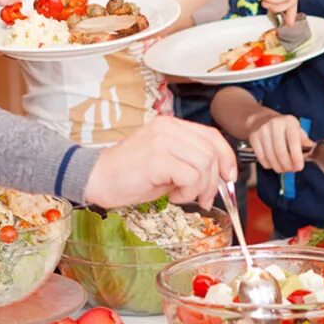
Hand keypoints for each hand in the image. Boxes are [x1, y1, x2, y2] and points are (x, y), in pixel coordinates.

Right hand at [83, 117, 237, 207]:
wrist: (94, 178)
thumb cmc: (128, 174)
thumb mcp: (164, 162)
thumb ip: (187, 161)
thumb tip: (216, 176)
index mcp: (170, 126)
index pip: (211, 135)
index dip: (226, 156)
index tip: (228, 176)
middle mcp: (168, 128)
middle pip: (211, 151)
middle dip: (213, 180)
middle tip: (202, 198)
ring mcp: (162, 141)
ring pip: (204, 163)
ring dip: (199, 188)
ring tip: (183, 197)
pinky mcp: (157, 158)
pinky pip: (190, 176)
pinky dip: (187, 192)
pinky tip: (172, 196)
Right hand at [245, 109, 308, 173]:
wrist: (261, 119)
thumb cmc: (283, 127)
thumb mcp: (296, 129)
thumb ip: (304, 141)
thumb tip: (312, 150)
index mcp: (289, 122)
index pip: (293, 141)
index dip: (296, 156)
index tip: (299, 167)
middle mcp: (275, 124)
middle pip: (280, 151)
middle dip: (287, 165)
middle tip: (291, 170)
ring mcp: (262, 130)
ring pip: (270, 156)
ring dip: (278, 167)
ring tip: (283, 169)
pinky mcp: (253, 137)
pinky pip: (261, 157)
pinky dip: (268, 165)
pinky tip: (273, 164)